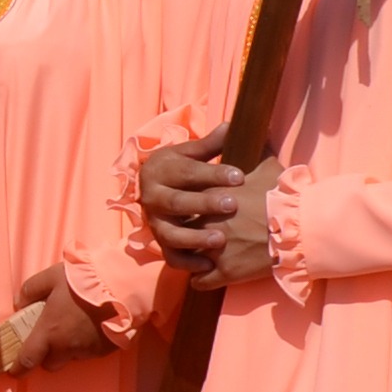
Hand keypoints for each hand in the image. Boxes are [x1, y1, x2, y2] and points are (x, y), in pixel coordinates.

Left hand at [0, 261, 109, 374]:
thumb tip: (19, 303)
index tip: (15, 370)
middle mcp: (67, 347)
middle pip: (51, 364)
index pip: (28, 359)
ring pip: (72, 357)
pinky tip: (94, 324)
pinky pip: (91, 352)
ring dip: (70, 347)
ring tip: (78, 323)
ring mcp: (88, 350)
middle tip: (53, 335)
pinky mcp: (105, 350)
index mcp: (49, 331)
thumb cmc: (84, 279)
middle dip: (48, 355)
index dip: (18, 368)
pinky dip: (88, 342)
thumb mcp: (51, 276)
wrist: (123, 285)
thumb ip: (31, 289)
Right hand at [139, 141, 273, 282]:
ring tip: (220, 239)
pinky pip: (170, 257)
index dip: (214, 174)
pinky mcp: (160, 243)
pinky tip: (209, 265)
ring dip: (194, 238)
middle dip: (204, 204)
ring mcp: (154, 223)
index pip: (188, 172)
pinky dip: (188, 262)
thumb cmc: (180, 168)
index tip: (239, 176)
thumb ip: (211, 144)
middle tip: (233, 205)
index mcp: (161, 170)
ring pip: (171, 234)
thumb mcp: (190, 153)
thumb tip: (232, 126)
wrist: (151, 187)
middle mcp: (152, 197)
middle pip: (177, 203)